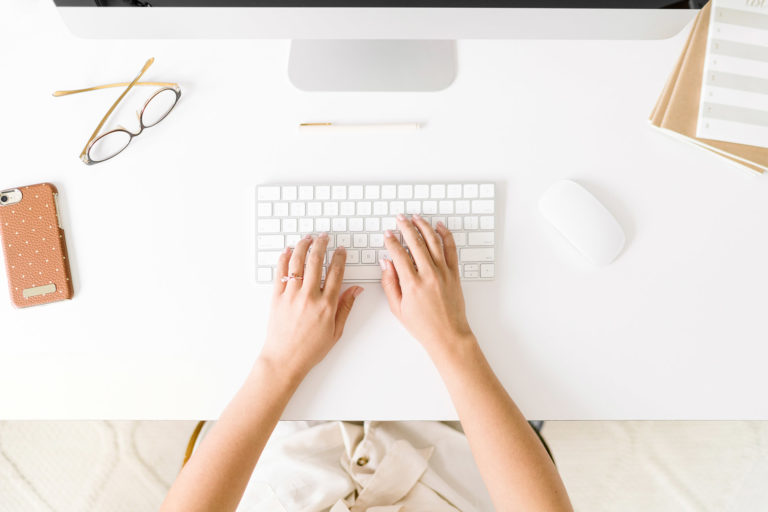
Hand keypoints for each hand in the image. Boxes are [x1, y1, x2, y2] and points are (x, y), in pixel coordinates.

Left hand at [259, 233, 362, 379]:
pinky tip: (288, 251)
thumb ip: (346, 307)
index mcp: (326, 305)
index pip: (336, 273)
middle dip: (321, 245)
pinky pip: (280, 273)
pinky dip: (284, 259)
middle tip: (324, 238)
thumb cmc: (310, 349)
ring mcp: (291, 295)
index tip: (341, 250)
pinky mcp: (276, 297)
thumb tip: (356, 290)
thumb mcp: (336, 331)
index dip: (340, 258)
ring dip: (303, 246)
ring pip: (297, 262)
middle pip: (316, 261)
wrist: (285, 360)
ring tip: (308, 238)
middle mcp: (309, 297)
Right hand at [380, 214, 474, 357]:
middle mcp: (429, 275)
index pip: (399, 254)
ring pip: (433, 241)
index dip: (391, 241)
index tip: (387, 234)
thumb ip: (389, 284)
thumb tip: (385, 264)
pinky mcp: (454, 273)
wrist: (448, 335)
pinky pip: (451, 249)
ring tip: (416, 217)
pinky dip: (445, 235)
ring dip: (423, 226)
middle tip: (399, 219)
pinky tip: (439, 227)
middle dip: (405, 227)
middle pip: (415, 242)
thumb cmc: (423, 326)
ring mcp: (443, 272)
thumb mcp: (397, 308)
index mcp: (412, 284)